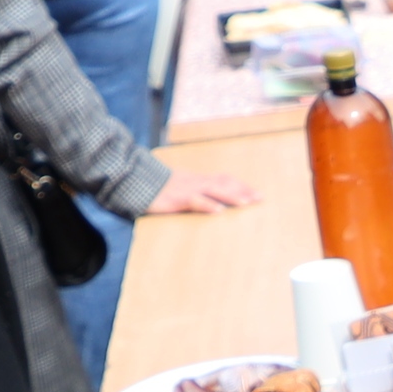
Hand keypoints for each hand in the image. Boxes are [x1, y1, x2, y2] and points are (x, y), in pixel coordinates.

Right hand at [143, 167, 260, 212]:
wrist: (134, 180)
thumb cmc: (157, 188)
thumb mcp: (178, 188)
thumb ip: (193, 194)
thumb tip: (208, 204)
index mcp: (197, 180)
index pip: (224, 180)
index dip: (240, 186)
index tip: (256, 194)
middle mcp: (195, 182)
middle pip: (224, 184)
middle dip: (242, 191)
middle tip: (259, 199)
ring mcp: (186, 189)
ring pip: (213, 190)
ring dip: (231, 196)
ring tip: (246, 203)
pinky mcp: (176, 199)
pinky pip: (194, 201)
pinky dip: (207, 205)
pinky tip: (218, 211)